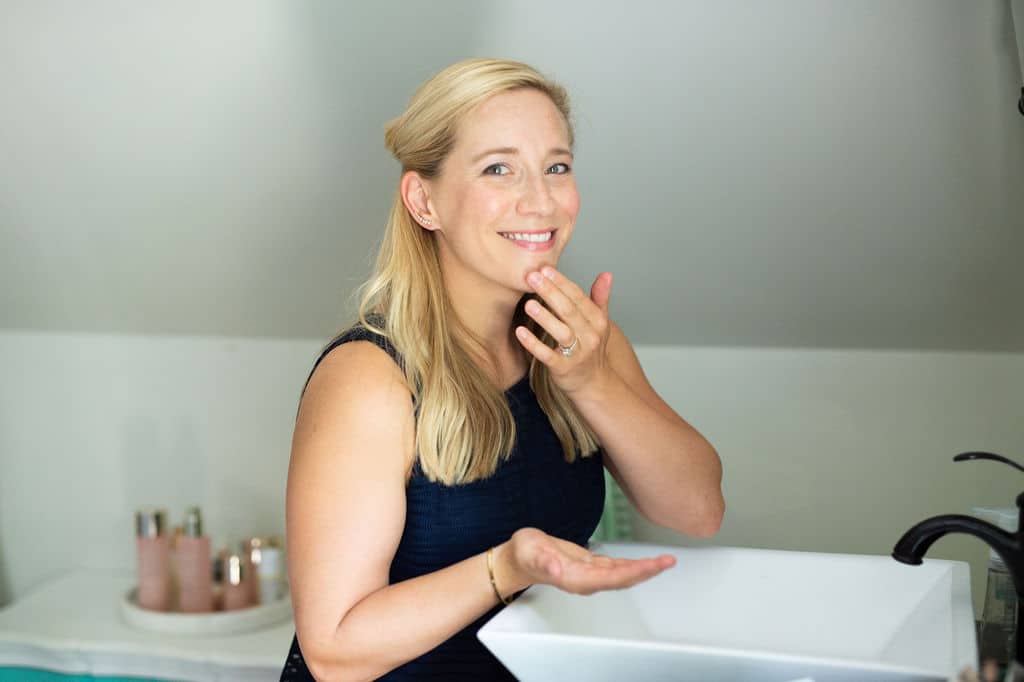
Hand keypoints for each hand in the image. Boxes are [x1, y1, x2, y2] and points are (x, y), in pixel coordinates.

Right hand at [496, 528, 675, 596]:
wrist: (518, 559)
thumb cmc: (524, 555)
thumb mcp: (531, 551)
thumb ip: (544, 560)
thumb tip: (558, 569)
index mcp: (576, 578)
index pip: (612, 577)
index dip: (634, 572)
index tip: (652, 566)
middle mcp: (587, 580)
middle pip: (623, 578)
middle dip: (647, 571)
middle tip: (669, 561)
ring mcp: (590, 575)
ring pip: (623, 574)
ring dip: (644, 569)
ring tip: (664, 561)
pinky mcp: (590, 567)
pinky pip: (617, 568)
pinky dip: (633, 565)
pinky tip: (645, 562)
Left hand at [516, 266, 613, 396]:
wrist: (594, 385)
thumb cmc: (592, 349)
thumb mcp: (601, 323)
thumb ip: (600, 298)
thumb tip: (606, 274)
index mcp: (597, 321)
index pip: (578, 297)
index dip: (562, 282)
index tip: (545, 268)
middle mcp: (590, 336)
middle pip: (569, 310)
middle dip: (550, 292)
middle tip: (532, 277)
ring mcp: (578, 354)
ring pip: (561, 332)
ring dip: (544, 317)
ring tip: (528, 303)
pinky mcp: (564, 369)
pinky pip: (548, 355)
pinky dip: (534, 344)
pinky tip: (520, 332)